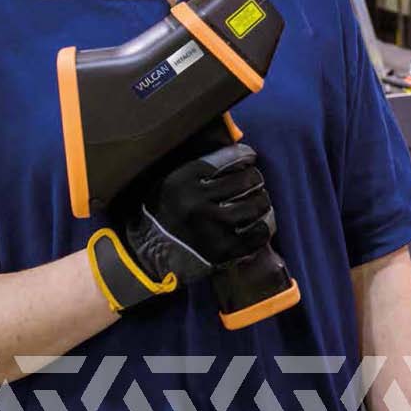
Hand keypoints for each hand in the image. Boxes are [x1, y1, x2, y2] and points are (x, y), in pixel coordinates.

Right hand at [87, 144, 274, 312]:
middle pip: (246, 180)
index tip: (250, 157)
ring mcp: (212, 227)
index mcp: (184, 179)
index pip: (227, 158)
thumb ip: (197, 169)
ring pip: (256, 205)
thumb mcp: (169, 182)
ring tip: (258, 201)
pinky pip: (258, 233)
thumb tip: (235, 153)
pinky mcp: (223, 251)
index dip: (245, 155)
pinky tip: (260, 223)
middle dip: (255, 178)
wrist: (146, 257)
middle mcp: (198, 201)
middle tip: (254, 182)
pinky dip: (264, 226)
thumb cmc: (160, 215)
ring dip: (262, 200)